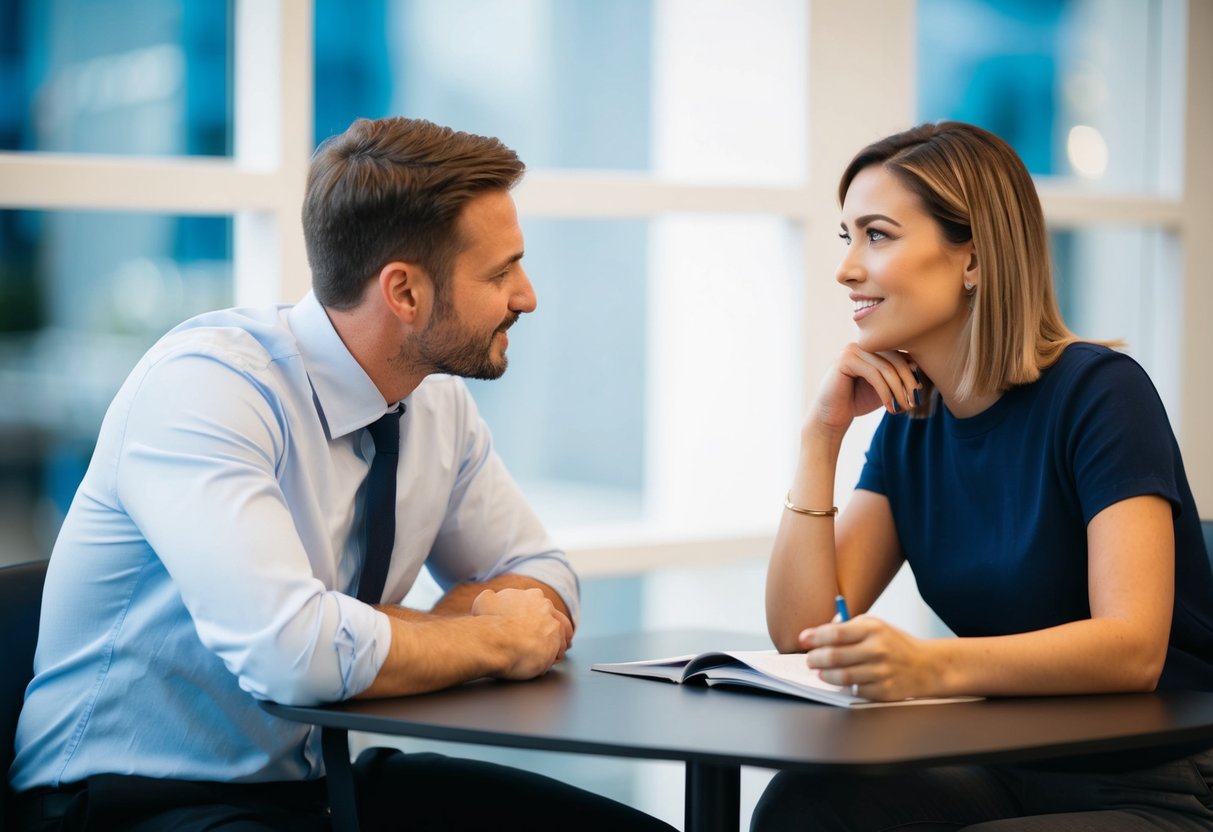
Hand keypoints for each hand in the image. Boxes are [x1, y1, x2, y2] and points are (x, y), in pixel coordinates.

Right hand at [472, 587, 571, 679]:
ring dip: (553, 644)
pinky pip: (559, 653)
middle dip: (548, 629)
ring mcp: (554, 626)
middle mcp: (547, 608)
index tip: (529, 626)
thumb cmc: (489, 623)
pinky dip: (552, 658)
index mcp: (533, 596)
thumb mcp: (484, 601)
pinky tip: (543, 663)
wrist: (496, 642)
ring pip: (560, 636)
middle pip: (555, 619)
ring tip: (542, 654)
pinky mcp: (556, 645)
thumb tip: (490, 597)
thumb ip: (490, 597)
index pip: (541, 605)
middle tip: (537, 641)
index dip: (536, 617)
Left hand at [798, 615, 936, 700]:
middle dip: (815, 658)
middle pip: (835, 656)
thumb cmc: (893, 644)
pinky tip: (843, 681)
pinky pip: (856, 690)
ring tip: (820, 672)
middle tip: (810, 660)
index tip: (803, 640)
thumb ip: (847, 626)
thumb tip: (817, 633)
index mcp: (873, 629)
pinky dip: (847, 686)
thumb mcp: (875, 626)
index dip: (814, 637)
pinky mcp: (884, 691)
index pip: (835, 633)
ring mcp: (881, 672)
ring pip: (842, 677)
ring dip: (825, 675)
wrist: (926, 666)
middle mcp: (877, 649)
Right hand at [809, 344, 919, 433]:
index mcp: (872, 348)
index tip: (918, 395)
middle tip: (913, 402)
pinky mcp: (845, 360)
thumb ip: (898, 378)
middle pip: (895, 359)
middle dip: (908, 382)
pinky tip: (890, 407)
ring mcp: (852, 350)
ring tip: (903, 407)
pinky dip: (885, 392)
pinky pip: (873, 374)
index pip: (900, 355)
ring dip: (898, 390)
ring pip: (886, 368)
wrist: (831, 417)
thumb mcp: (884, 389)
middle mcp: (862, 345)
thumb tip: (922, 373)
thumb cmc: (857, 402)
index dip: (912, 374)